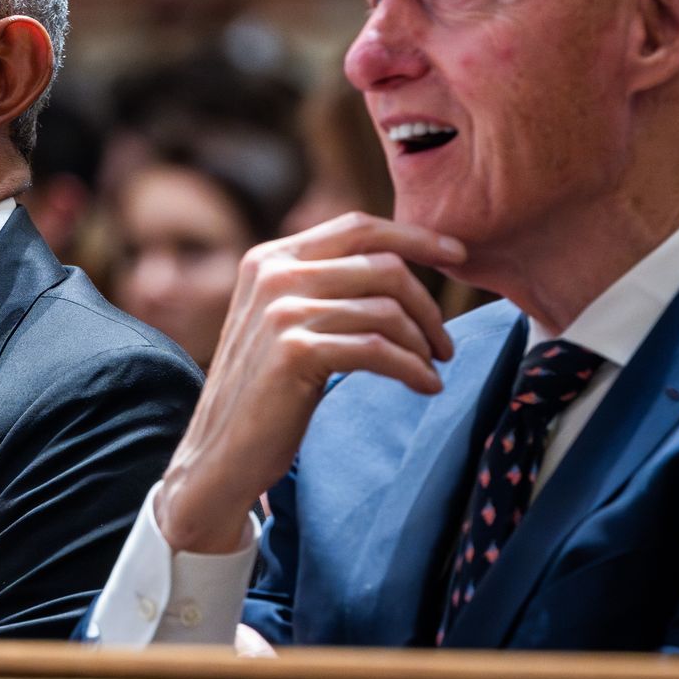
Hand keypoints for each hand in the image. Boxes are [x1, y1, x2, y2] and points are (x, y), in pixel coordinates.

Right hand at [153, 212, 464, 554]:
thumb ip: (322, 283)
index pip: (358, 227)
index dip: (415, 236)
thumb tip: (400, 261)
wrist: (221, 451)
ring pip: (386, 309)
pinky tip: (424, 386)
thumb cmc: (265, 389)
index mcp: (270, 258)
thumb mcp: (284, 320)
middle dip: (428, 305)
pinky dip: (413, 369)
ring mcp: (281, 311)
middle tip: (445, 343)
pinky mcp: (294, 351)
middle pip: (383, 266)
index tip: (458, 254)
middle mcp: (273, 275)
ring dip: (423, 344)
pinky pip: (378, 349)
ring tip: (431, 369)